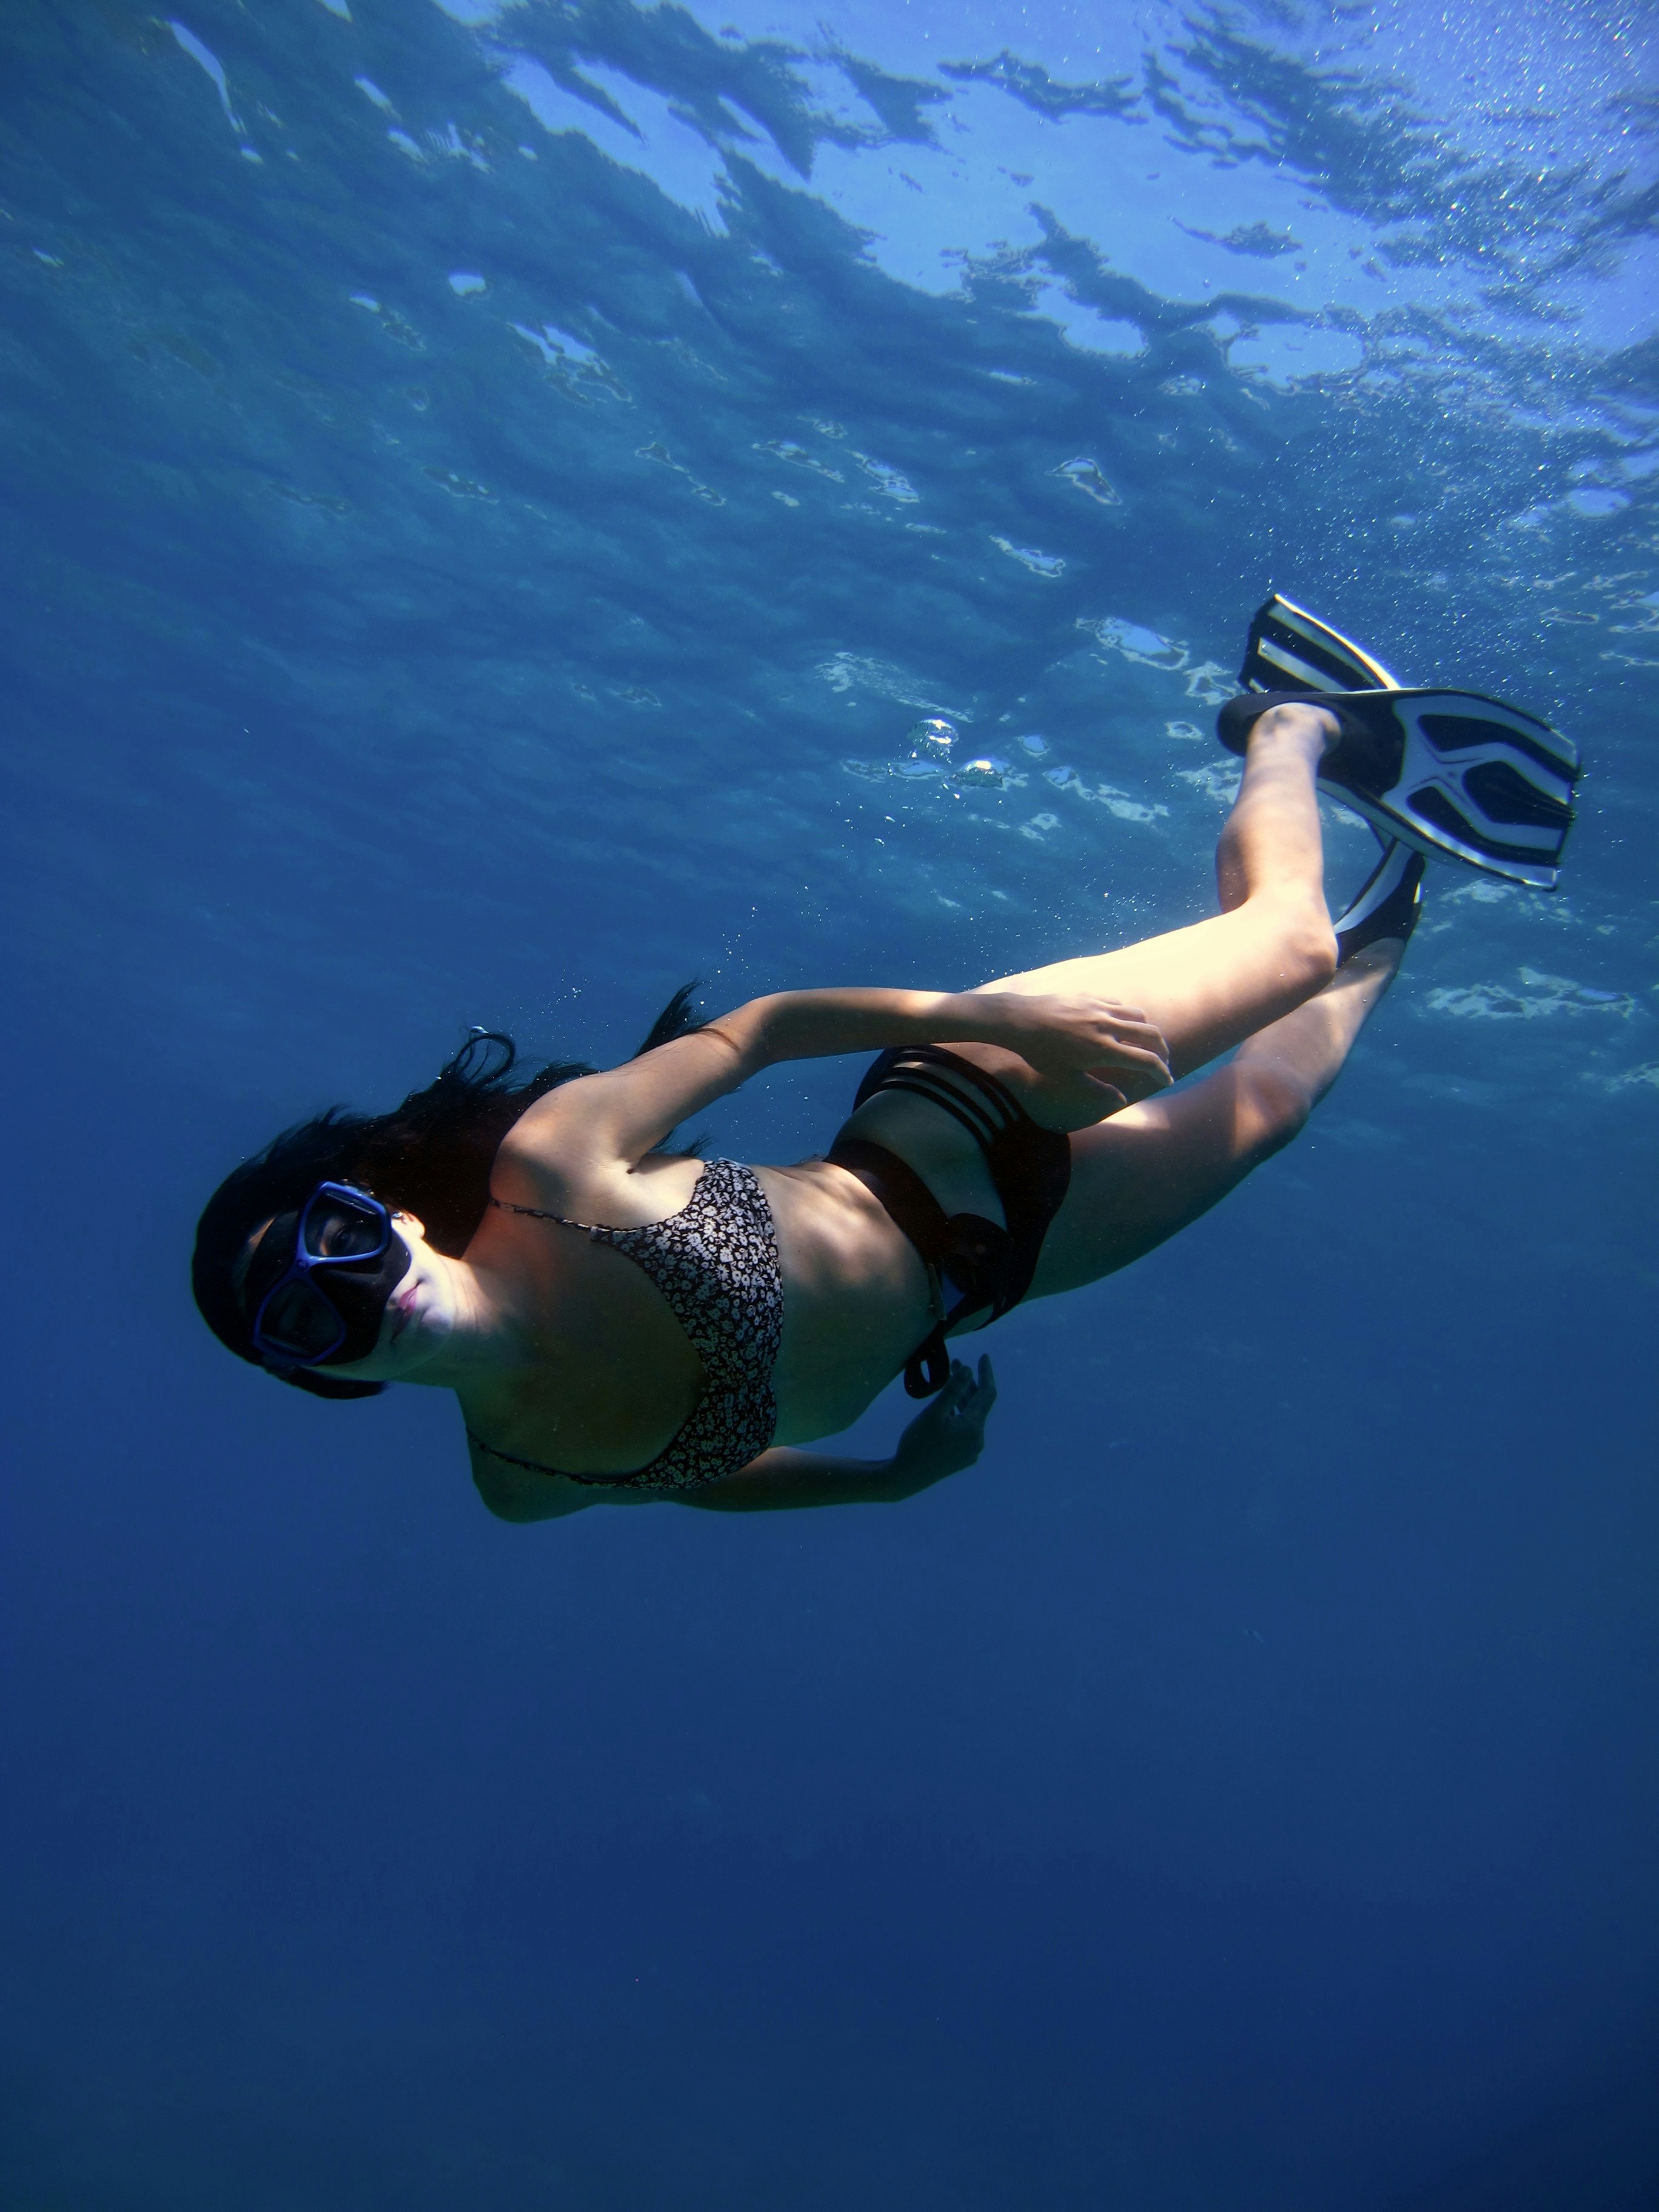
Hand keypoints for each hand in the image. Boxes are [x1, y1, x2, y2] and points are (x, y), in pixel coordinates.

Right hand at [891, 1357, 998, 1483]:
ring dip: (963, 1399)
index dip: (986, 1373)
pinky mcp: (962, 1458)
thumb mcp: (934, 1413)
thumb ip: (953, 1390)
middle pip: (978, 1405)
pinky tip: (949, 1407)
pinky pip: (966, 1430)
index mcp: (974, 1428)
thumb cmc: (917, 1442)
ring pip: (972, 1418)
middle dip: (969, 1383)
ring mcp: (971, 1451)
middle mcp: (977, 1440)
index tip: (984, 1355)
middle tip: (956, 1363)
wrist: (906, 1477)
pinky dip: (960, 1415)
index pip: (987, 1394)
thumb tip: (969, 1370)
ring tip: (950, 1381)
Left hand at [969, 991, 1171, 1118]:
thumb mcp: (1067, 1078)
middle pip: (1151, 1034)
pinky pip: (1119, 1004)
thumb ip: (1097, 1090)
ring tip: (1145, 1042)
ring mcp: (1100, 1008)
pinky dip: (1127, 1016)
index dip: (1161, 1073)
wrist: (1020, 1020)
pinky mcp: (1091, 996)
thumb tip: (1121, 1100)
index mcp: (1103, 1050)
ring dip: (1147, 1030)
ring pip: (1138, 1016)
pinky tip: (1120, 1025)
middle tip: (1162, 1061)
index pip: (1146, 1061)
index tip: (1166, 1080)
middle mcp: (1107, 1025)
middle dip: (1163, 1050)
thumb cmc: (1041, 1054)